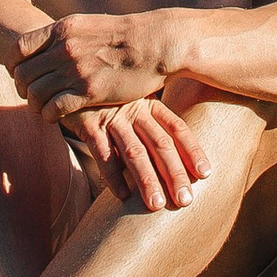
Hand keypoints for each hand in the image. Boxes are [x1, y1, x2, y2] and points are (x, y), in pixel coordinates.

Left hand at [12, 7, 194, 117]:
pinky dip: (49, 116)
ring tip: (42, 109)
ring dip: (34, 105)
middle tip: (30, 96)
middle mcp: (64, 48)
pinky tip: (54, 117)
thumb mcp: (88, 24)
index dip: (13, 65)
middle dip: (22, 88)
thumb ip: (65, 35)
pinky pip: (54, 108)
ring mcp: (76, 70)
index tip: (18, 74)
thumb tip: (45, 43)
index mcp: (62, 28)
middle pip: (23, 74)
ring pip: (36, 93)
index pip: (18, 48)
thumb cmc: (123, 36)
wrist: (155, 43)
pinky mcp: (89, 91)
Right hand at [59, 94, 210, 213]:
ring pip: (134, 152)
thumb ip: (151, 119)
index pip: (177, 128)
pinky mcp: (88, 123)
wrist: (70, 71)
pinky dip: (112, 176)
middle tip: (186, 200)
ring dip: (146, 180)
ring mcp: (112, 116)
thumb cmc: (107, 94)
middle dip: (175, 173)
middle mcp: (134, 110)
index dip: (192, 150)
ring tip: (157, 204)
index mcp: (149, 103)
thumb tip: (174, 152)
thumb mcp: (133, 98)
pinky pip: (103, 153)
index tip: (206, 174)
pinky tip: (121, 196)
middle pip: (160, 144)